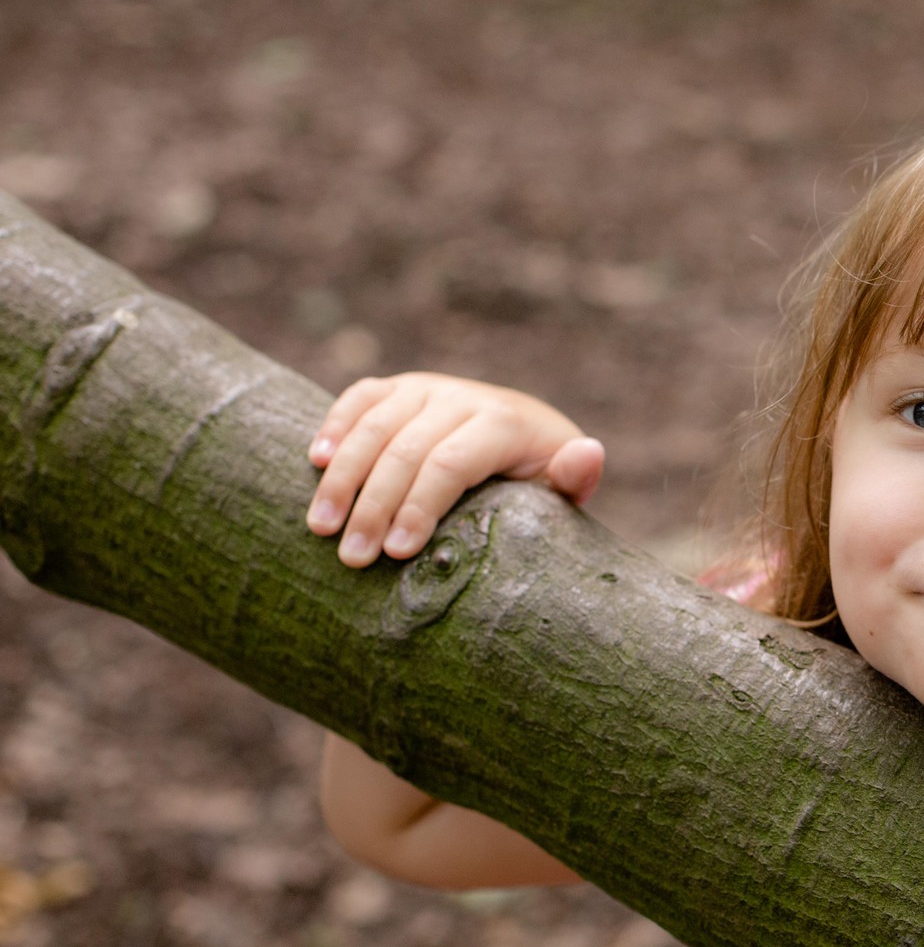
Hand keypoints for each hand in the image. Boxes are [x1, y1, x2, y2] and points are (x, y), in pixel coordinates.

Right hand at [305, 373, 603, 567]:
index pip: (450, 463)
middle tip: (351, 558)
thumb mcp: (565, 486)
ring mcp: (427, 388)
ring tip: (320, 528)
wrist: (527, 434)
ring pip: (373, 425)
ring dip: (342, 477)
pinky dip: (335, 425)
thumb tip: (587, 453)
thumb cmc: (542, 479)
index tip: (396, 553)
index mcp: (503, 422)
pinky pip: (360, 397)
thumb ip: (575, 477)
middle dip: (374, 506)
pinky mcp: (400, 388)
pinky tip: (313, 462)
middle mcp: (461, 397)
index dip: (420, 506)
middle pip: (404, 450)